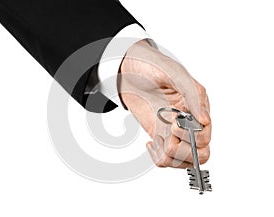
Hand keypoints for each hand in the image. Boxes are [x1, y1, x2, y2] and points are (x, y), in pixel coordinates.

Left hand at [119, 40, 210, 167]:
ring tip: (158, 137)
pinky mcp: (159, 135)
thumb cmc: (152, 66)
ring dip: (169, 155)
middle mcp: (188, 122)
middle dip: (182, 149)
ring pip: (182, 160)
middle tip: (169, 130)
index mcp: (197, 107)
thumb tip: (205, 120)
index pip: (205, 138)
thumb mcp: (175, 74)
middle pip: (199, 154)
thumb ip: (193, 95)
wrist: (127, 68)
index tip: (174, 122)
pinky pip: (165, 159)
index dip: (190, 136)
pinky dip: (157, 157)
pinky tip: (150, 143)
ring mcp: (173, 131)